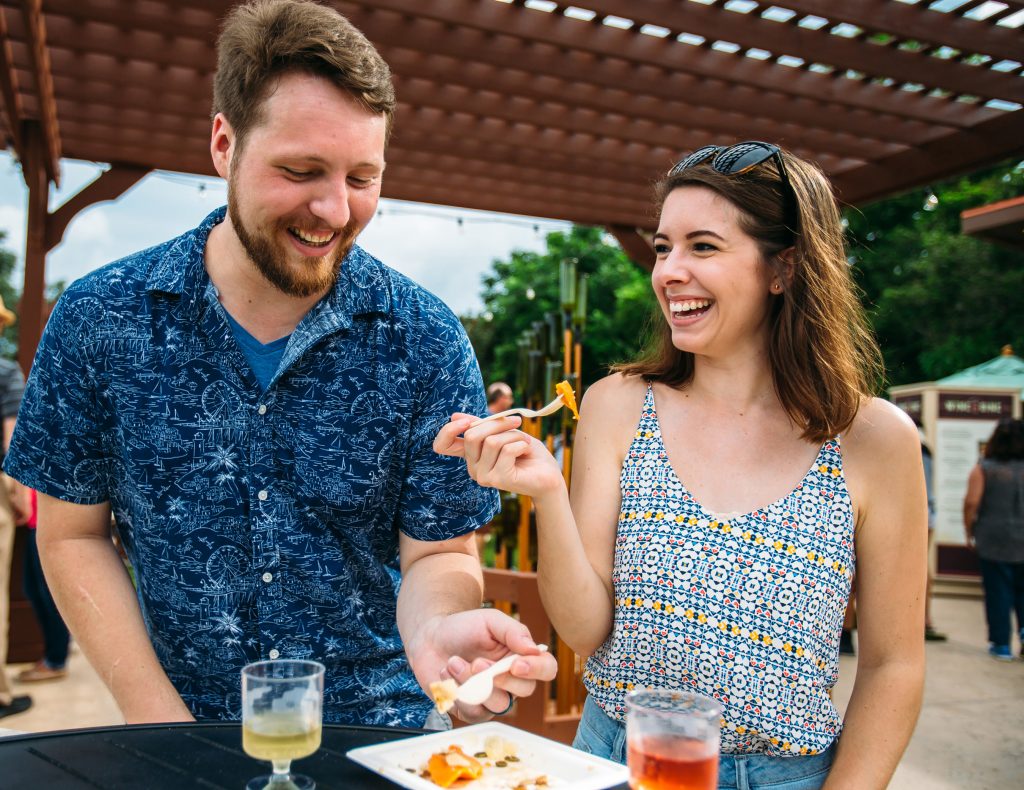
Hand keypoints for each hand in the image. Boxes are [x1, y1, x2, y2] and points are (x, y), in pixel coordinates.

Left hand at [408, 608, 557, 723]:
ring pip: (498, 704)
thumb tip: (533, 648)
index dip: (537, 669)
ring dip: (472, 682)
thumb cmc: (464, 628)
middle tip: (477, 662)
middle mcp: (512, 681)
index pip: (546, 669)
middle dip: (500, 677)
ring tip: (453, 662)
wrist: (430, 639)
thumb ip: (513, 631)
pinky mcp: (472, 710)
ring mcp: (492, 698)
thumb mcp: (490, 621)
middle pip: (525, 690)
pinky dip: (457, 691)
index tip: (516, 664)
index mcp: (521, 657)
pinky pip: (474, 712)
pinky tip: (447, 673)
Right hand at [433, 413, 564, 501]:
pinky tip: (526, 452)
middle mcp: (472, 467)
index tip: (466, 421)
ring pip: (492, 441)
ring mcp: (483, 476)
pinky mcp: (498, 479)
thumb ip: (482, 425)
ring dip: (514, 435)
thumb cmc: (526, 452)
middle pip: (473, 435)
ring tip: (524, 443)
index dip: (449, 430)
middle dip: (498, 423)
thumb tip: (455, 415)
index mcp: (470, 455)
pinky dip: (521, 444)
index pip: (442, 445)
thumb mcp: (503, 432)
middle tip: (516, 423)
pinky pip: (507, 450)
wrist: (549, 474)